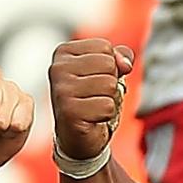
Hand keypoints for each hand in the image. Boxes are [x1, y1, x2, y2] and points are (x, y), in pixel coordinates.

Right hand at [47, 37, 133, 162]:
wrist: (78, 136)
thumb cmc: (92, 98)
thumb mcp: (106, 70)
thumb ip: (119, 56)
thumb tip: (125, 64)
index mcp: (64, 52)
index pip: (104, 46)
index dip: (110, 65)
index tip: (94, 78)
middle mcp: (57, 68)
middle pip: (108, 64)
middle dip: (110, 82)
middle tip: (94, 95)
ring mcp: (61, 90)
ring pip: (110, 84)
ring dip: (109, 99)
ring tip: (93, 105)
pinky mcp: (69, 112)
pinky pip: (108, 106)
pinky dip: (106, 114)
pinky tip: (92, 118)